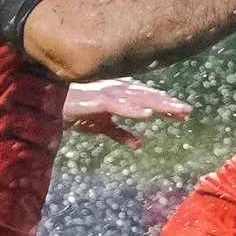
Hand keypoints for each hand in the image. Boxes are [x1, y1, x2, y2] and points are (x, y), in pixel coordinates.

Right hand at [60, 77, 190, 148]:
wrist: (47, 104)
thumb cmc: (74, 111)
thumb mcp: (101, 126)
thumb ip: (120, 133)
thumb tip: (139, 145)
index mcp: (118, 95)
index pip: (147, 98)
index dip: (165, 104)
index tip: (184, 113)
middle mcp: (116, 90)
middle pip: (147, 96)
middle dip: (168, 103)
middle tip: (188, 110)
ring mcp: (107, 94)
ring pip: (138, 98)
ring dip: (158, 104)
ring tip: (176, 110)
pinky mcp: (96, 100)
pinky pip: (118, 105)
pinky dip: (133, 108)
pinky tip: (147, 114)